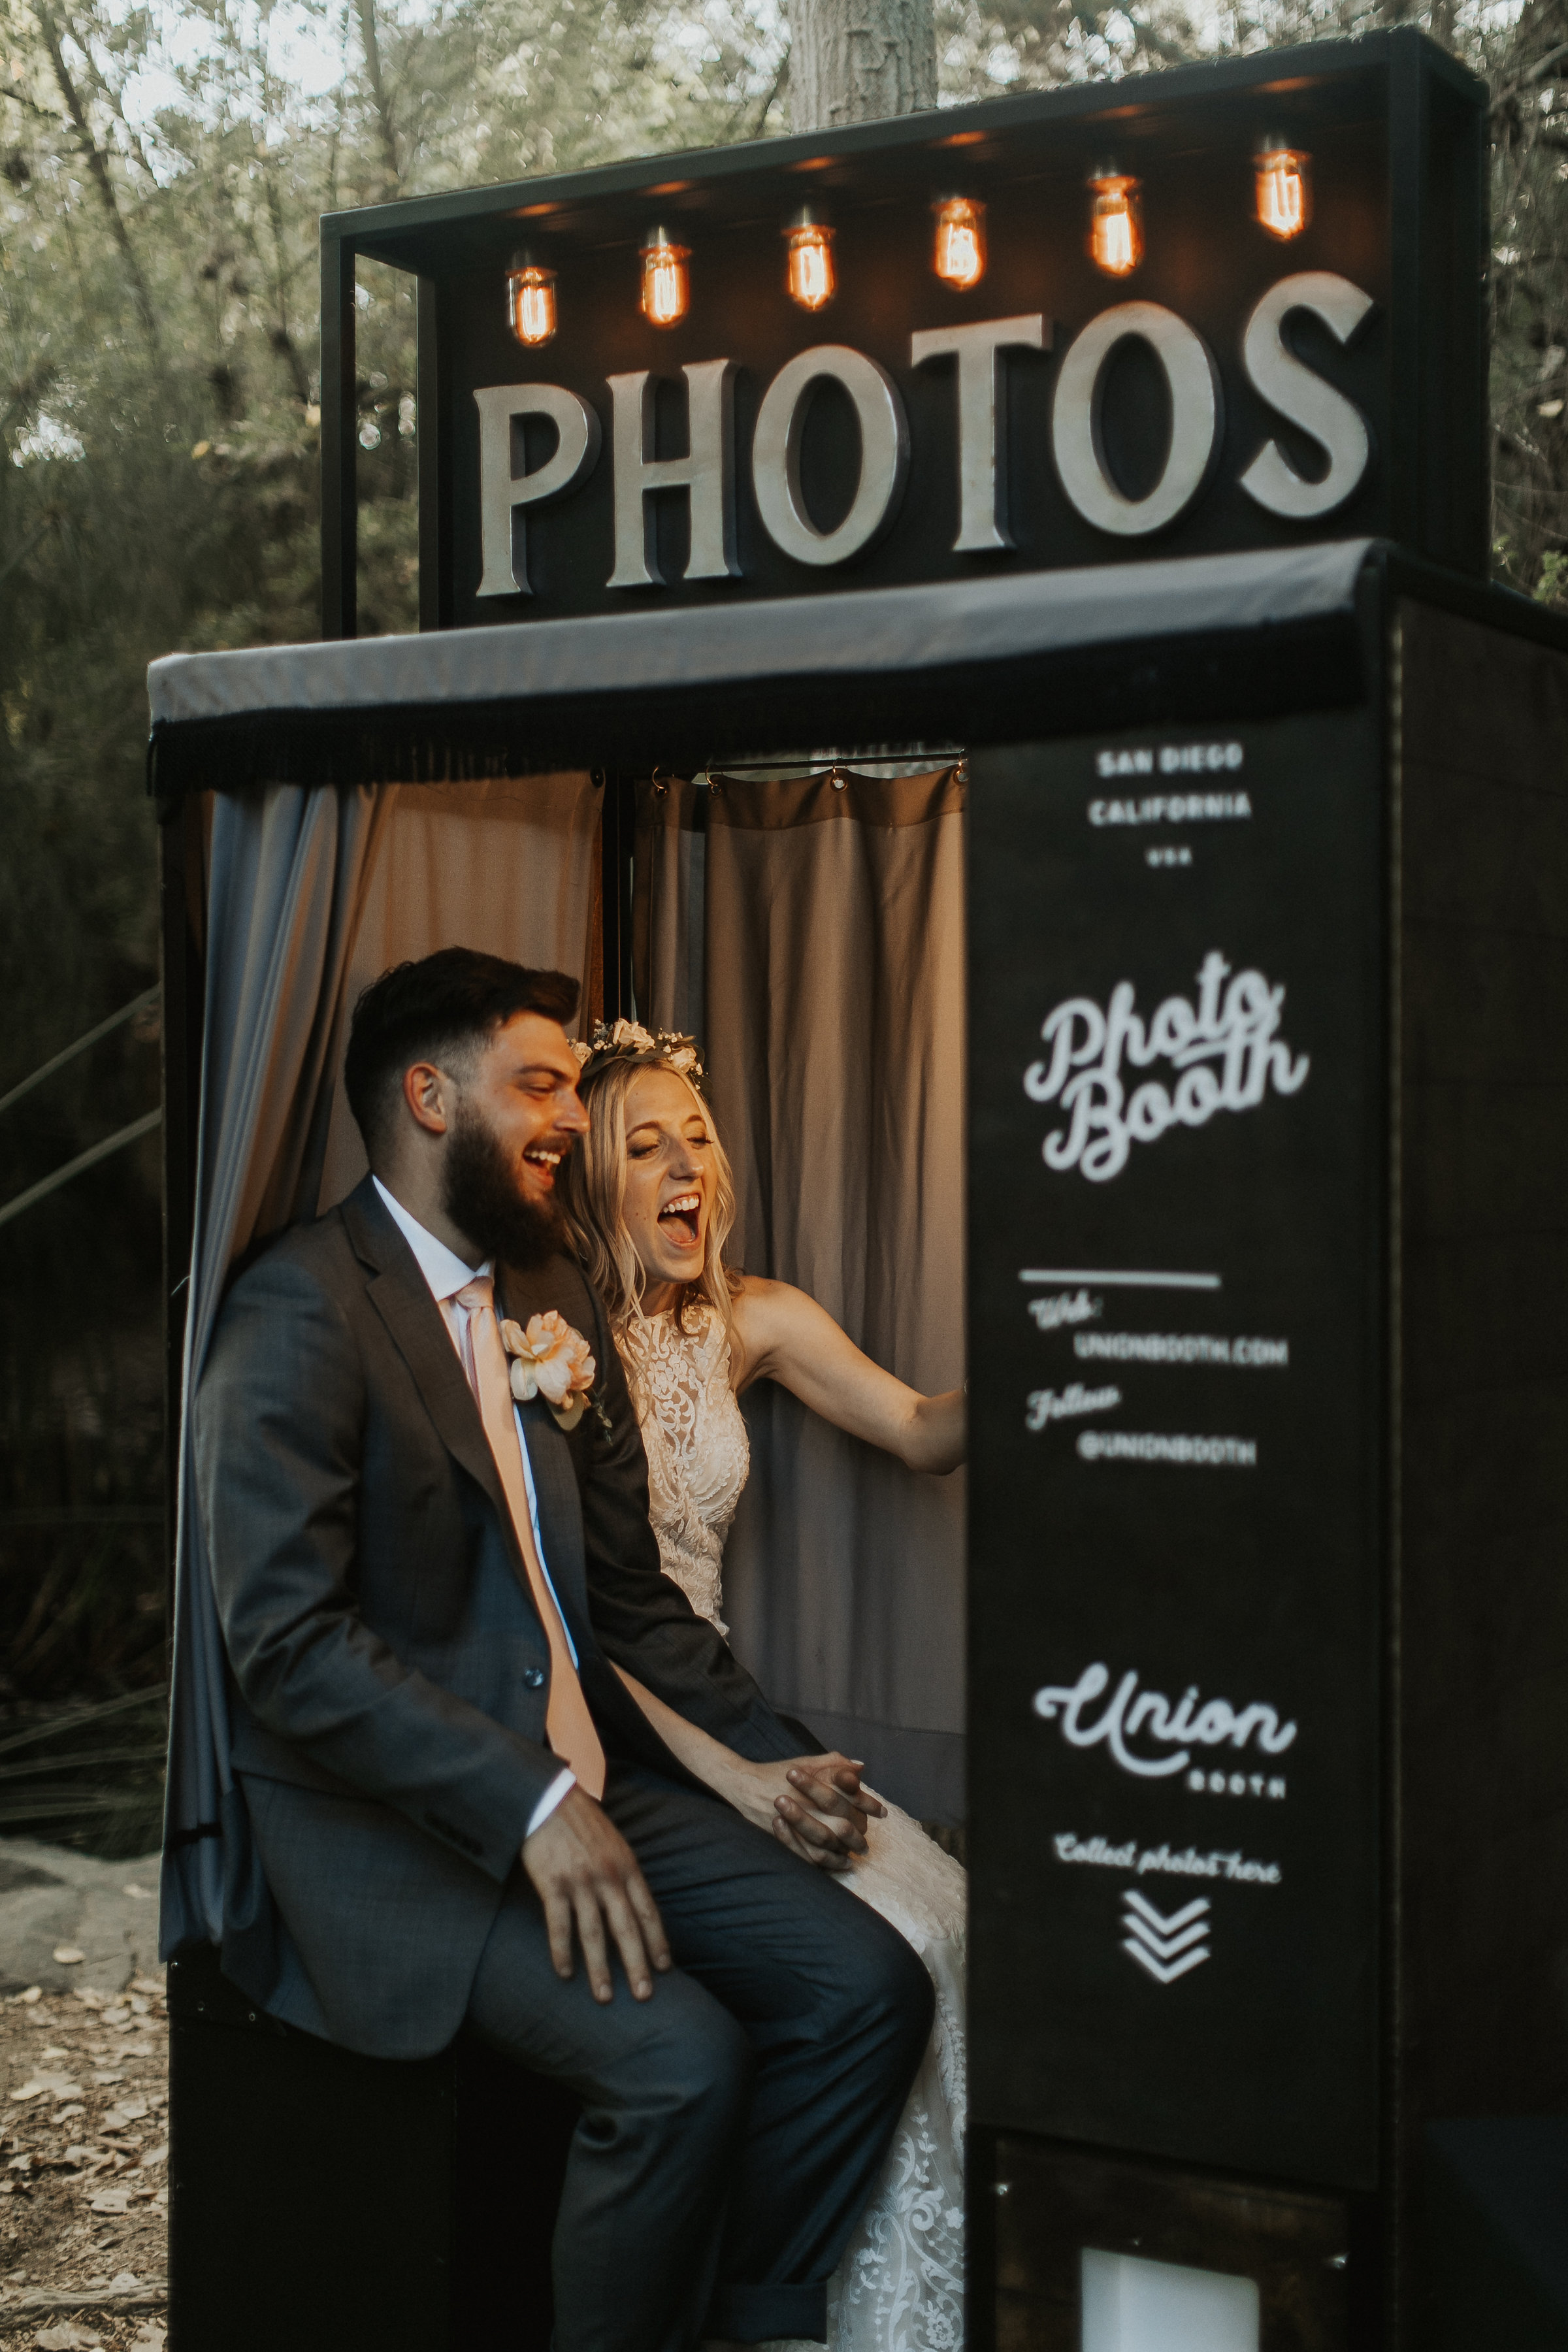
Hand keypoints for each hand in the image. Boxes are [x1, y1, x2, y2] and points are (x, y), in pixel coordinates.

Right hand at [521, 1785, 670, 2002]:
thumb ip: (625, 1873)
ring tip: (605, 1997)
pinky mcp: (553, 1884)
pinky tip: (565, 1973)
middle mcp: (609, 1876)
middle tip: (644, 1996)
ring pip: (594, 1934)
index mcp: (627, 1866)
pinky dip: (562, 1952)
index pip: (648, 1911)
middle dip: (637, 1965)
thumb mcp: (615, 1844)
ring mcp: (581, 1881)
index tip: (665, 1968)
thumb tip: (636, 1906)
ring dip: (600, 1969)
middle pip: (627, 1928)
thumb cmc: (582, 1823)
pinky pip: (559, 1925)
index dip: (657, 1941)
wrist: (548, 1798)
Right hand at [737, 1752, 885, 1871]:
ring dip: (846, 1850)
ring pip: (828, 1843)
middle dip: (859, 1835)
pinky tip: (840, 1863)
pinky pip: (810, 1857)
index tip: (882, 1812)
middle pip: (842, 1823)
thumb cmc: (778, 1772)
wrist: (744, 1785)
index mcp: (815, 1783)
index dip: (869, 1805)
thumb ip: (834, 1762)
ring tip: (856, 1855)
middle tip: (868, 1842)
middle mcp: (807, 1803)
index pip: (850, 1795)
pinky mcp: (786, 1839)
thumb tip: (860, 1767)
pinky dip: (828, 1863)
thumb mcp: (806, 1761)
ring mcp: (796, 1823)